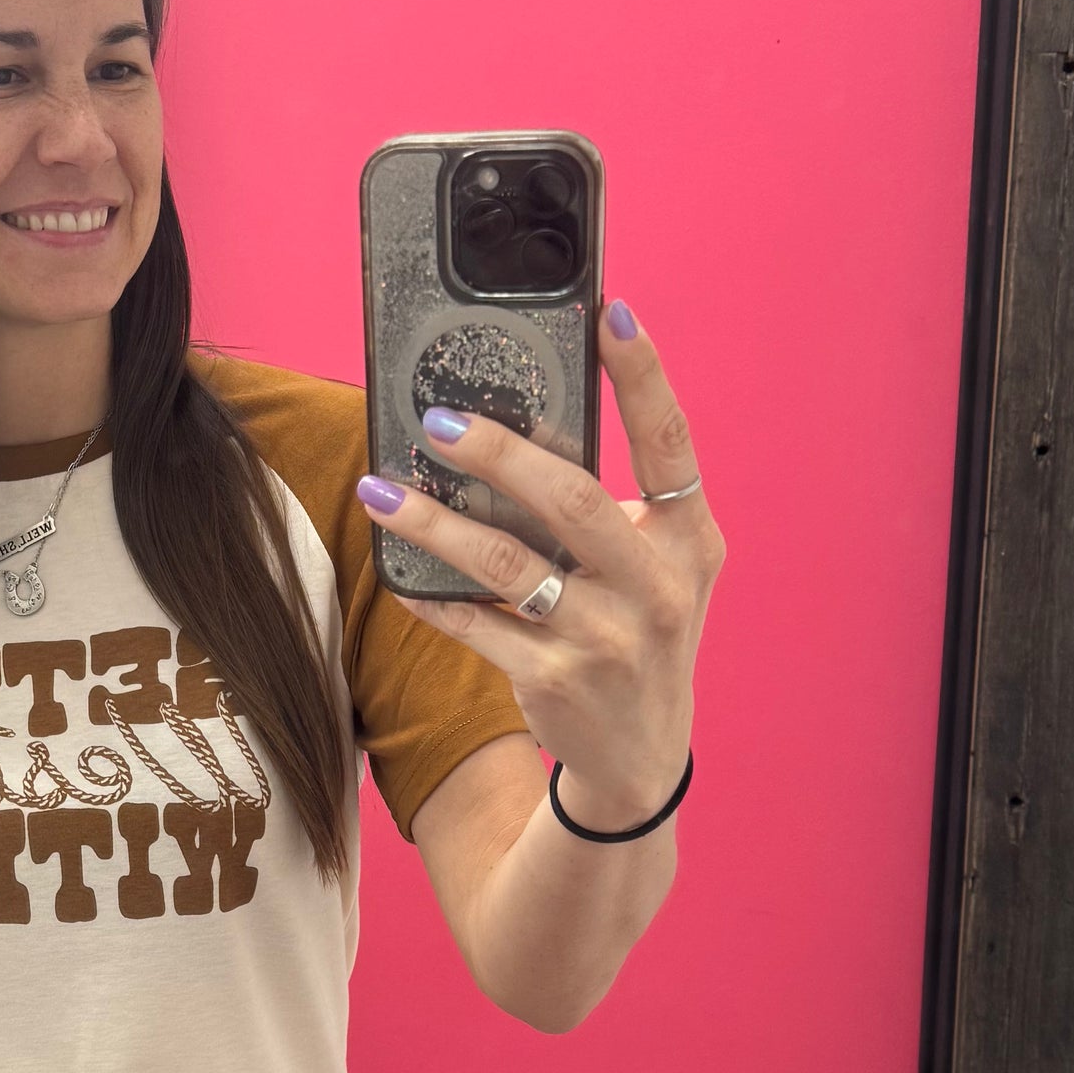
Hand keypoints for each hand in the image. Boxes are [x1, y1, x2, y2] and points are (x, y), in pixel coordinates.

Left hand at [360, 297, 723, 827]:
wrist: (638, 761)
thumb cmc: (638, 637)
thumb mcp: (654, 571)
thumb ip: (612, 508)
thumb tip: (514, 432)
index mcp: (691, 541)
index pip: (671, 443)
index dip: (643, 375)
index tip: (609, 310)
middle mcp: (659, 587)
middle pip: (575, 500)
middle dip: (501, 454)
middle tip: (438, 421)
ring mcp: (608, 639)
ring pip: (510, 565)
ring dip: (437, 524)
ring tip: (382, 492)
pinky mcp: (555, 681)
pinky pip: (477, 624)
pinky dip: (431, 595)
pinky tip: (396, 570)